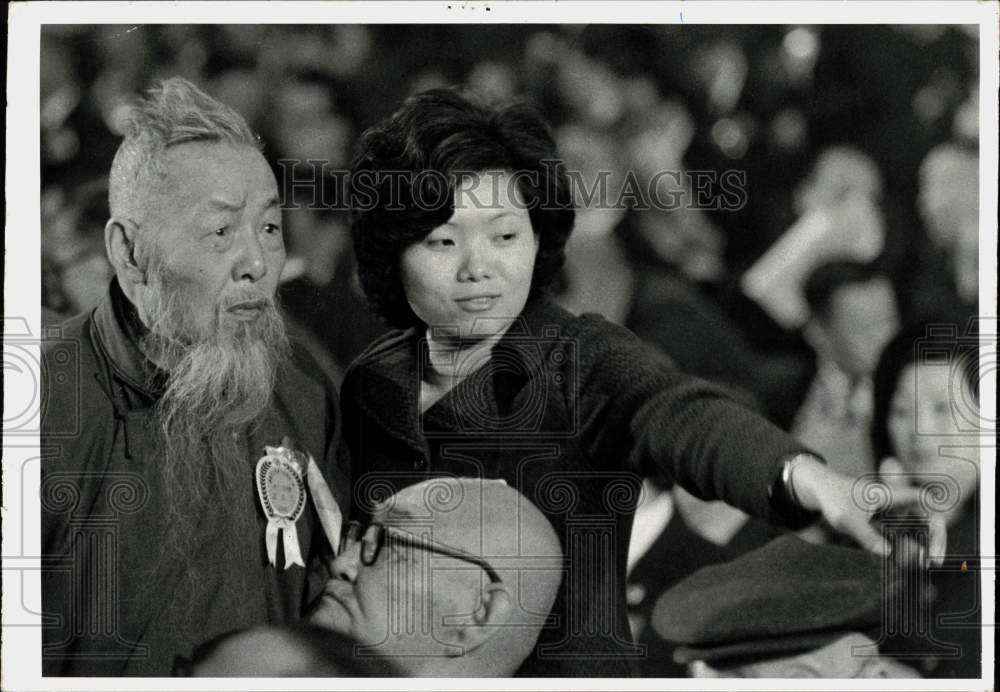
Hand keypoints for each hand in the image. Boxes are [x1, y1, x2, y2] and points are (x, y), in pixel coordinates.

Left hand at [789, 457, 946, 566]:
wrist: (818, 490)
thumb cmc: (833, 498)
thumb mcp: (846, 519)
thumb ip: (865, 535)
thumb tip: (887, 553)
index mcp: (891, 495)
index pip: (925, 501)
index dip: (937, 518)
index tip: (935, 541)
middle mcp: (895, 503)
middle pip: (927, 518)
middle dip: (934, 540)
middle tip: (932, 563)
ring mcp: (890, 512)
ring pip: (916, 529)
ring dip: (921, 546)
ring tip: (922, 566)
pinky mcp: (884, 521)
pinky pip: (902, 534)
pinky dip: (906, 547)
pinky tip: (906, 564)